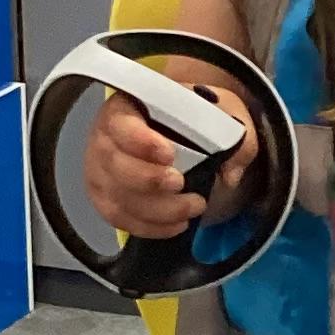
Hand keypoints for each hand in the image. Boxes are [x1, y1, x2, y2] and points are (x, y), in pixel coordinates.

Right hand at [81, 75, 255, 239]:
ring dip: (157, 210)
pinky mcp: (106, 198)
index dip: (141, 141)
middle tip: (181, 184)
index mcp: (126, 107)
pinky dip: (150, 227)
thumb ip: (235, 135)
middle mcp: (105, 138)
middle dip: (149, 180)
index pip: (121, 123)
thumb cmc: (195, 118)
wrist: (182, 132)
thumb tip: (230, 172)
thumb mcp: (221, 112)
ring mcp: (100, 171)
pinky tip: (177, 224)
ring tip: (193, 207)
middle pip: (114, 164)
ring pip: (118, 197)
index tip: (169, 154)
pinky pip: (120, 219)